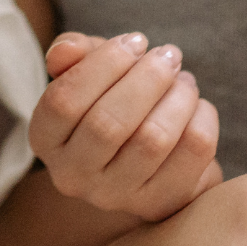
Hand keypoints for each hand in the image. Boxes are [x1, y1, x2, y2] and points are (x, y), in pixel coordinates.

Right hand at [29, 31, 222, 221]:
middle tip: (169, 55)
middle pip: (108, 124)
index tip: (136, 41)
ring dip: (177, 96)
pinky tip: (196, 105)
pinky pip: (191, 152)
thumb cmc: (110, 100)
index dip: (104, 63)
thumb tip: (66, 51)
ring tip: (184, 79)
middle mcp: (72, 175)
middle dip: (147, 78)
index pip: (64, 101)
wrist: (147, 156)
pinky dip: (201, 117)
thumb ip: (71, 51)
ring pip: (153, 139)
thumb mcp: (86, 70)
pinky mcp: (159, 204)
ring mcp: (114, 196)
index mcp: (45, 139)